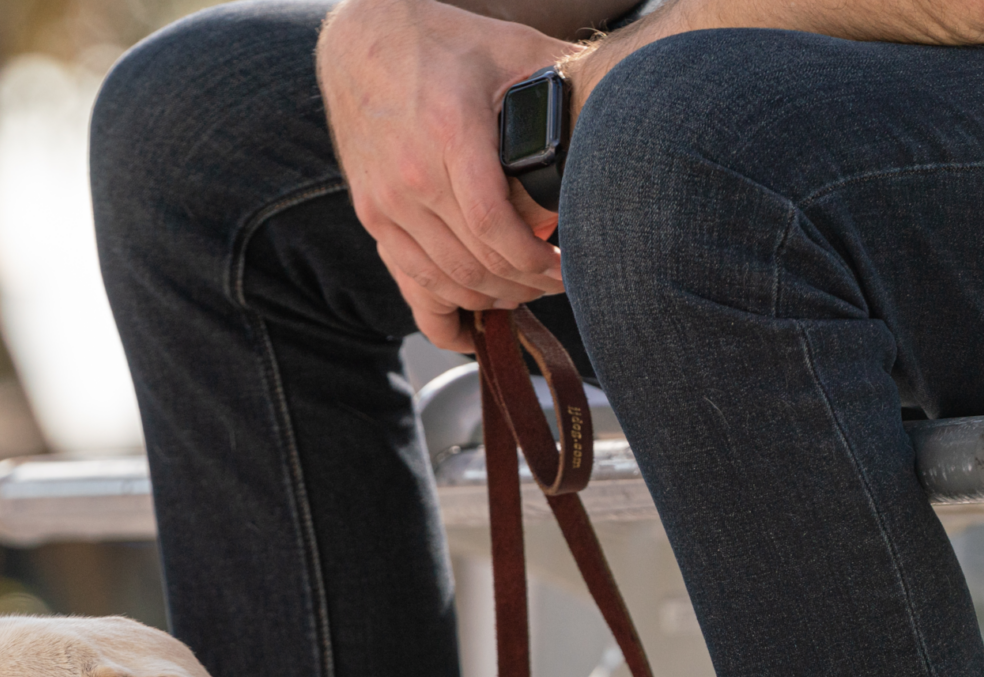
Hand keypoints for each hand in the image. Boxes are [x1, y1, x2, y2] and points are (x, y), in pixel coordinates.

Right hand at [318, 0, 569, 350]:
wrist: (362, 43)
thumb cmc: (442, 43)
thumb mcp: (509, 47)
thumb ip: (561, 75)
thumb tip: (622, 99)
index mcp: (450, 134)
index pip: (496, 229)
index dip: (536, 264)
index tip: (567, 270)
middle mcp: (412, 177)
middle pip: (477, 264)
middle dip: (526, 286)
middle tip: (557, 283)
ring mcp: (387, 204)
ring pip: (446, 282)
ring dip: (493, 300)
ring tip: (526, 293)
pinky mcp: (373, 218)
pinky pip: (410, 285)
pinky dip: (444, 315)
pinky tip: (472, 328)